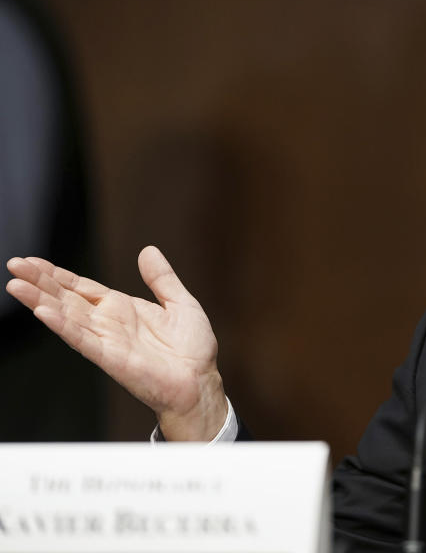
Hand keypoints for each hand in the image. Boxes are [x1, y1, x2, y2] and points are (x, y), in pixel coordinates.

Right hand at [5, 246, 226, 440]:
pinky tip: (43, 313)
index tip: (32, 262)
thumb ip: (161, 278)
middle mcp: (109, 323)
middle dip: (40, 282)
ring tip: (16, 286)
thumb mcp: (180, 302)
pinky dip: (64, 326)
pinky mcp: (111, 358)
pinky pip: (83, 340)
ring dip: (41, 301)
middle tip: (14, 265)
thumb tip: (148, 250)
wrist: (201, 381)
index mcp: (122, 308)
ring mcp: (107, 340)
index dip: (57, 275)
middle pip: (67, 298)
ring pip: (67, 317)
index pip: (81, 287)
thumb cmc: (192, 349)